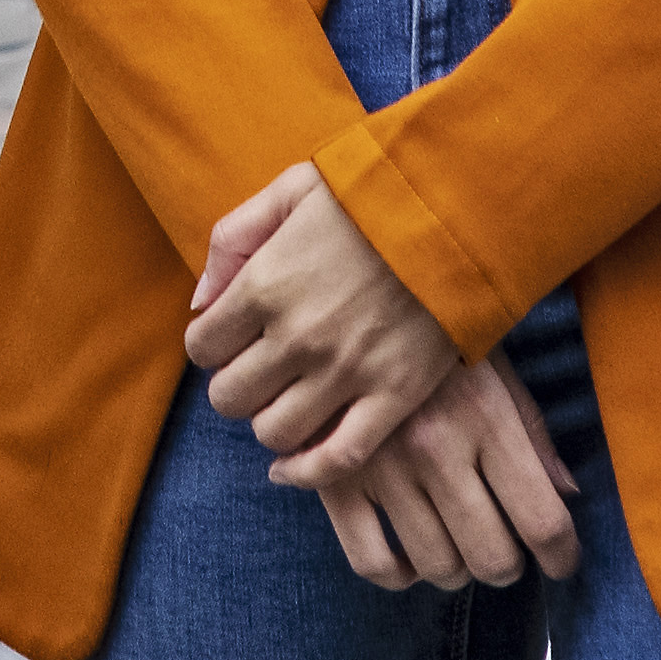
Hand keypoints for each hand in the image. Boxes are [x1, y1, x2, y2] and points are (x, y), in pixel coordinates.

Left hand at [186, 163, 469, 477]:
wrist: (461, 208)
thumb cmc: (373, 192)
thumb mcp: (291, 187)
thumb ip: (233, 238)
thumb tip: (200, 301)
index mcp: (264, 283)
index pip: (202, 346)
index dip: (212, 343)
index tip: (234, 336)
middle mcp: (296, 336)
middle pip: (229, 398)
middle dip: (237, 384)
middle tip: (262, 368)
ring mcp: (345, 372)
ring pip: (273, 433)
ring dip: (271, 421)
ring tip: (289, 398)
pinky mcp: (393, 396)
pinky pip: (335, 458)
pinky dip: (307, 472)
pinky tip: (293, 465)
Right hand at [302, 356, 585, 596]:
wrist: (345, 294)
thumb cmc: (433, 336)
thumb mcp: (496, 367)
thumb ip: (534, 433)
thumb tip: (567, 495)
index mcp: (485, 418)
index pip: (542, 520)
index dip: (562, 556)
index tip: (561, 562)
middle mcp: (435, 449)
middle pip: (493, 557)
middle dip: (509, 566)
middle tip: (506, 550)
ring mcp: (381, 468)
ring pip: (437, 567)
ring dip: (458, 569)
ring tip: (459, 545)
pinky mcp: (334, 480)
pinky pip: (372, 563)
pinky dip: (399, 574)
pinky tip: (410, 555)